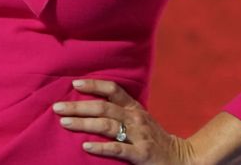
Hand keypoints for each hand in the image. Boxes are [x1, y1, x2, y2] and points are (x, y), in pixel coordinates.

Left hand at [53, 79, 196, 162]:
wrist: (183, 159)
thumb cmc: (154, 139)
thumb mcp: (140, 119)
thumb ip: (120, 111)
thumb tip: (89, 104)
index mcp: (135, 108)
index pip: (113, 90)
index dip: (94, 85)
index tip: (74, 83)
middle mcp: (136, 119)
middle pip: (103, 108)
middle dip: (78, 106)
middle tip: (57, 107)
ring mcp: (139, 136)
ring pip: (107, 126)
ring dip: (84, 124)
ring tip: (65, 123)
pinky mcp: (142, 154)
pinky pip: (118, 149)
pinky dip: (101, 147)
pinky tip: (86, 147)